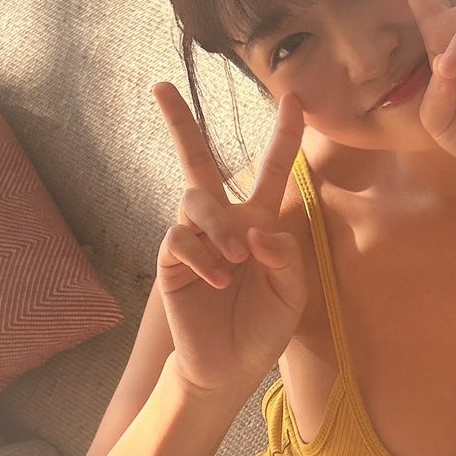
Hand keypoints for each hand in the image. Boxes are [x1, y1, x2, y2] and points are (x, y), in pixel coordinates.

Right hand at [151, 82, 307, 396]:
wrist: (230, 367)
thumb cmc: (264, 327)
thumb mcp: (292, 294)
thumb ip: (285, 258)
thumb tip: (256, 229)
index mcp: (259, 221)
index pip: (271, 169)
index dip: (283, 134)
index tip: (295, 97)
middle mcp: (223, 222)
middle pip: (198, 161)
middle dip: (181, 123)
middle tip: (161, 87)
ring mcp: (193, 240)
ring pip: (194, 199)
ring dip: (218, 225)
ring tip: (236, 259)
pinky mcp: (172, 264)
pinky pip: (178, 240)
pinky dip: (202, 257)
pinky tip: (218, 280)